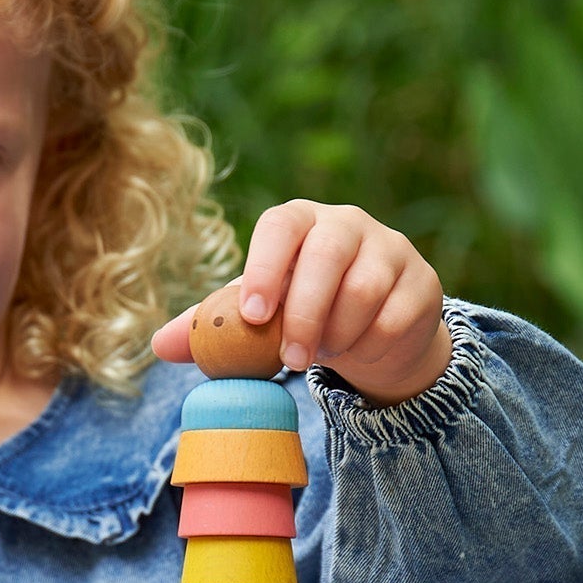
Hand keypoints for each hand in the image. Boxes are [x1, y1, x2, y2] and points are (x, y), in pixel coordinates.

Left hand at [152, 200, 452, 405]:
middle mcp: (346, 223)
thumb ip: (212, 327)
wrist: (370, 334)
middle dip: (304, 314)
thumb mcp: (255, 319)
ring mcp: (391, 248)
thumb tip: (159, 346)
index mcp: (298, 222)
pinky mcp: (423, 282)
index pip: (280, 226)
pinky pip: (396, 317)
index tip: (254, 315)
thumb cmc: (299, 315)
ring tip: (320, 355)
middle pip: (327, 254)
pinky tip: (357, 351)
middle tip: (288, 360)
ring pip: (366, 287)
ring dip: (337, 333)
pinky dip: (370, 345)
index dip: (266, 268)